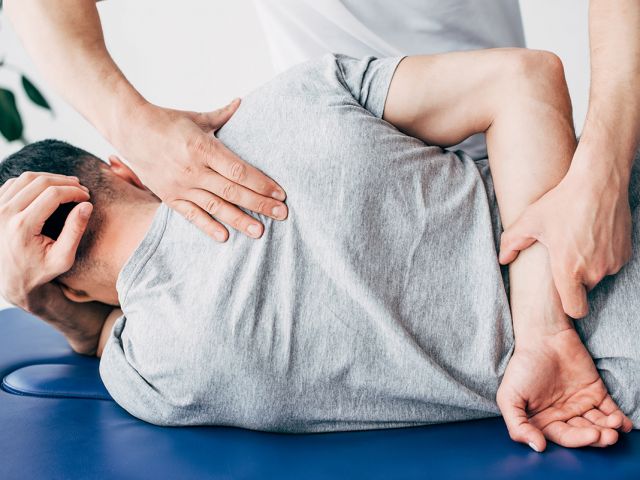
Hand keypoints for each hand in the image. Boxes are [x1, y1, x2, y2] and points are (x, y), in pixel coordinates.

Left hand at [0, 172, 91, 309]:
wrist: (9, 279)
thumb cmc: (39, 271)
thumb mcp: (63, 258)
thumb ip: (75, 231)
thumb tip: (87, 205)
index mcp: (22, 226)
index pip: (53, 194)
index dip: (74, 192)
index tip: (87, 197)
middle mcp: (4, 214)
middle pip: (40, 182)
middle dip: (65, 182)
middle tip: (81, 189)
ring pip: (26, 178)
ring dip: (50, 178)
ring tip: (67, 186)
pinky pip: (13, 183)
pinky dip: (33, 182)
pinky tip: (47, 189)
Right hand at [116, 99, 287, 240]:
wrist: (128, 129)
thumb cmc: (166, 121)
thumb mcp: (197, 117)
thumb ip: (223, 115)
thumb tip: (242, 102)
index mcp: (203, 147)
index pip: (239, 170)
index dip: (262, 183)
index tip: (281, 193)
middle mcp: (193, 169)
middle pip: (233, 191)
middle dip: (260, 204)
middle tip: (282, 214)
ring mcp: (181, 185)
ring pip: (216, 207)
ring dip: (240, 220)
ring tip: (260, 231)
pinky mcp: (169, 196)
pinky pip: (192, 215)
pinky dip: (208, 227)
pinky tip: (225, 237)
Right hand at [497, 327, 632, 451]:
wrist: (542, 337)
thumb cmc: (523, 366)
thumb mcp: (508, 397)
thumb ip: (517, 426)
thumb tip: (538, 447)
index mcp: (543, 421)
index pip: (564, 437)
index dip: (578, 440)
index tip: (590, 435)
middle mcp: (563, 416)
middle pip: (583, 433)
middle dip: (597, 437)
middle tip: (607, 435)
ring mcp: (580, 404)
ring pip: (598, 424)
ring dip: (609, 429)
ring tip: (615, 426)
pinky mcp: (595, 392)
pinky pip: (609, 410)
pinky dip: (619, 419)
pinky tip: (622, 423)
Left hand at [499, 162, 631, 317]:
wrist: (598, 182)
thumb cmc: (562, 202)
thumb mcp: (530, 221)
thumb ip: (512, 243)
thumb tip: (502, 259)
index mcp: (568, 270)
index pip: (575, 310)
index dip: (568, 305)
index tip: (561, 291)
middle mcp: (594, 271)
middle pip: (583, 290)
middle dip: (574, 278)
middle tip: (564, 255)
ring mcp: (613, 263)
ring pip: (598, 276)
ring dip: (589, 266)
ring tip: (577, 242)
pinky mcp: (625, 253)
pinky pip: (611, 263)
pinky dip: (603, 256)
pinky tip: (592, 236)